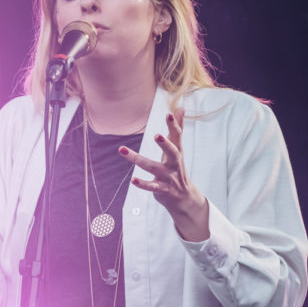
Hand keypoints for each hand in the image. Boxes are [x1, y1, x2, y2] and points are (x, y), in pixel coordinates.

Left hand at [118, 108, 209, 240]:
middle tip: (157, 135)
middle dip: (165, 144)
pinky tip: (133, 180)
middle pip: (172, 152)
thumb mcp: (178, 148)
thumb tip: (181, 108)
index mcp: (177, 152)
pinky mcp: (161, 189)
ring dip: (138, 159)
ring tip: (123, 150)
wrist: (184, 198)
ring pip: (153, 168)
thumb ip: (177, 129)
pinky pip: (151, 186)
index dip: (174, 126)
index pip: (177, 137)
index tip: (169, 114)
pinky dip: (143, 184)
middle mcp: (174, 163)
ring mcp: (168, 177)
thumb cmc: (177, 168)